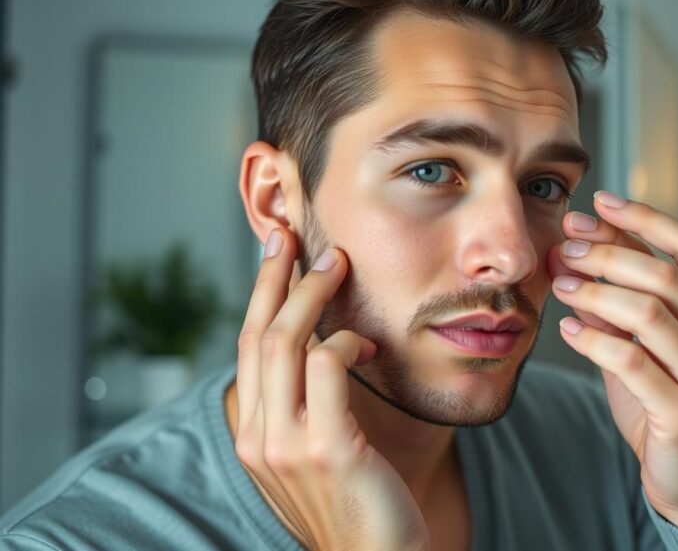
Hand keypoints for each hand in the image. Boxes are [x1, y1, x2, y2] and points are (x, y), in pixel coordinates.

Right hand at [233, 228, 429, 550]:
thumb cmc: (361, 505)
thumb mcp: (319, 452)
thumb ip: (307, 408)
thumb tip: (321, 350)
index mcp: (253, 438)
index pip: (247, 350)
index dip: (259, 296)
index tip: (273, 251)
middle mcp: (258, 439)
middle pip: (258, 336)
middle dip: (275, 278)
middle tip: (295, 236)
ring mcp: (287, 446)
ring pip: (287, 343)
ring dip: (311, 294)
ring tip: (335, 264)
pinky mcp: (326, 448)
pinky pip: (328, 367)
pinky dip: (346, 341)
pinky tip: (366, 342)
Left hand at [547, 192, 677, 528]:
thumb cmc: (669, 407)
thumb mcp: (652, 347)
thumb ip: (628, 300)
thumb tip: (582, 245)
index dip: (645, 219)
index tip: (600, 202)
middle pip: (665, 274)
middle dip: (607, 254)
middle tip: (565, 247)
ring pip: (648, 312)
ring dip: (595, 292)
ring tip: (560, 286)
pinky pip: (631, 360)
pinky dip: (593, 339)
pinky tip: (568, 329)